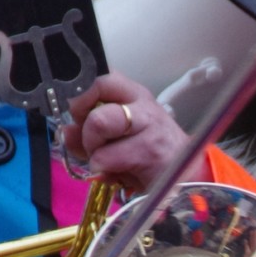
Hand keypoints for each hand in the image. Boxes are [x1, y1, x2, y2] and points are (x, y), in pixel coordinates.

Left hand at [61, 74, 208, 192]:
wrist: (189, 181)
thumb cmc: (149, 159)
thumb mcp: (114, 142)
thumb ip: (87, 135)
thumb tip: (67, 132)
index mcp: (131, 94)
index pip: (98, 74)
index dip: (78, 92)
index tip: (77, 115)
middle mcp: (141, 103)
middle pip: (95, 88)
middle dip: (83, 119)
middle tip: (92, 141)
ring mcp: (149, 125)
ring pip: (98, 121)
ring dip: (92, 147)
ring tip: (104, 160)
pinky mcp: (150, 151)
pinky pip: (107, 156)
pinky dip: (103, 168)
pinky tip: (117, 174)